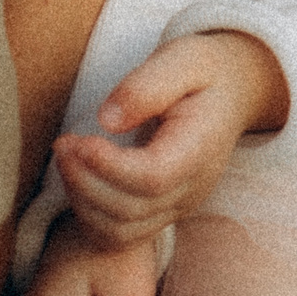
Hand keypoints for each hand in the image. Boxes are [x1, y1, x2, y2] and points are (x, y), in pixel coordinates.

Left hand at [53, 33, 288, 245]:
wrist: (233, 93)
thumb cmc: (204, 72)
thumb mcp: (183, 59)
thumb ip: (146, 86)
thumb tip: (107, 120)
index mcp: (201, 148)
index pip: (152, 178)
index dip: (108, 167)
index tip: (77, 140)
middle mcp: (193, 187)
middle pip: (131, 210)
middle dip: (84, 181)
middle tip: (63, 144)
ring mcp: (179, 206)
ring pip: (121, 230)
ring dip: (82, 201)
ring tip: (67, 160)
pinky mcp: (164, 212)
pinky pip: (121, 236)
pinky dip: (90, 217)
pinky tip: (79, 181)